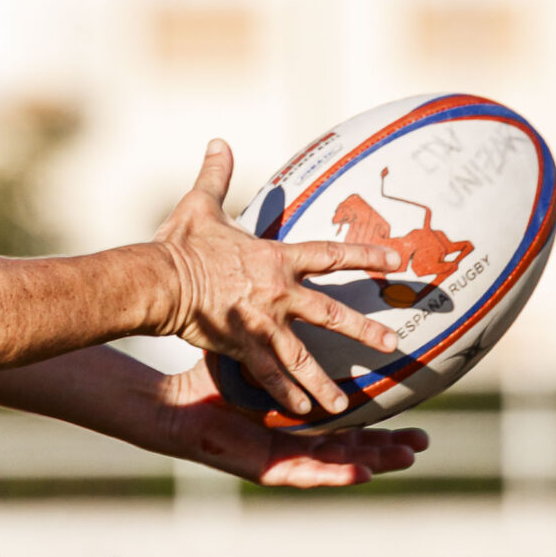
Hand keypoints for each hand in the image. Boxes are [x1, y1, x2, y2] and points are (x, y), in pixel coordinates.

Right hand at [153, 140, 406, 418]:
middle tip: (394, 345)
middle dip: (364, 329)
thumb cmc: (179, 245)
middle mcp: (278, 291)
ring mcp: (262, 322)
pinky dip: (284, 395)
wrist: (159, 280)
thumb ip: (216, 175)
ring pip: (302, 356)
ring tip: (344, 406)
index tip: (397, 261)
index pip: (331, 255)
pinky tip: (300, 414)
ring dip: (324, 381)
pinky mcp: (241, 345)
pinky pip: (268, 375)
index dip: (366, 255)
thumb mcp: (200, 206)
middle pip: (331, 313)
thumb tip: (218, 142)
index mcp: (275, 258)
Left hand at [153, 356, 427, 485]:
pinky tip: (361, 473)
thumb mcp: (254, 356)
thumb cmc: (210, 381)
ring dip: (373, 461)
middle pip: (352, 446)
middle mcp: (295, 441)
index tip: (414, 417)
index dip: (379, 422)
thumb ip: (279, 336)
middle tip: (425, 440)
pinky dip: (334, 475)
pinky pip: (305, 474)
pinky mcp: (266, 468)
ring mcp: (282, 457)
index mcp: (297, 419)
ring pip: (337, 463)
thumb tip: (296, 294)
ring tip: (408, 457)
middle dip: (388, 444)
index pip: (347, 423)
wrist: (174, 405)